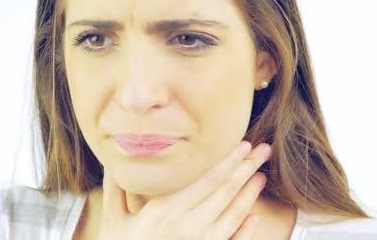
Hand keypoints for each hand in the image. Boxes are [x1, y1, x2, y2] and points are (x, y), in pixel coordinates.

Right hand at [96, 141, 270, 239]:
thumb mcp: (113, 220)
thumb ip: (115, 191)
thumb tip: (112, 165)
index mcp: (164, 212)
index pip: (206, 182)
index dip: (228, 162)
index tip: (243, 146)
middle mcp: (187, 227)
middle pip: (224, 194)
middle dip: (246, 170)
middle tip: (263, 152)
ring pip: (231, 216)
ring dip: (249, 195)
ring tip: (261, 176)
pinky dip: (245, 231)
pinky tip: (255, 217)